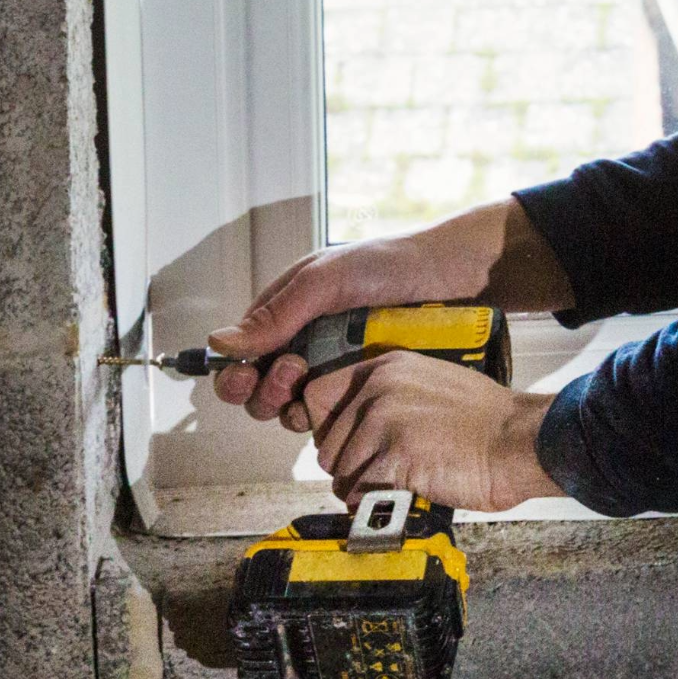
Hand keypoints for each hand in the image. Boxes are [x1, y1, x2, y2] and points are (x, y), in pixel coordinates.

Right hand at [208, 200, 572, 432]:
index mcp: (289, 311)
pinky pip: (336, 412)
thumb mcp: (330, 277)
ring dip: (295, 407)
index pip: (241, 355)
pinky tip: (343, 404)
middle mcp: (307, 342)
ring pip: (296, 407)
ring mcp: (336, 366)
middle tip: (292, 376)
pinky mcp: (365, 384)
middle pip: (262, 390)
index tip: (247, 378)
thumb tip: (220, 343)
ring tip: (317, 387)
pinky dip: (330, 415)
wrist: (458, 275)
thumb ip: (279, 312)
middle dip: (266, 393)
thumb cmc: (394, 264)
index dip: (236, 374)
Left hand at [304, 350, 561, 511]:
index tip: (345, 445)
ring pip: (339, 472)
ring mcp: (384, 420)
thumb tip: (353, 424)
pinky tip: (402, 494)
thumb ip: (389, 394)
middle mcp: (379, 388)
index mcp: (387, 367)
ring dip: (363, 487)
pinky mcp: (393, 456)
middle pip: (326, 444)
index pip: (318, 396)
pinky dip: (374, 504)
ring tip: (399, 482)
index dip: (328, 428)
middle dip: (350, 465)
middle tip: (386, 470)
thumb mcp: (432, 384)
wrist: (518, 440)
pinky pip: (356, 493)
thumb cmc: (486, 421)